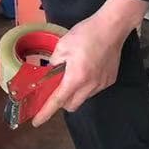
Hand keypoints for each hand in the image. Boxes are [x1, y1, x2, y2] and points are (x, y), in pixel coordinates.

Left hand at [32, 0, 148, 126]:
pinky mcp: (110, 80)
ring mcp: (102, 84)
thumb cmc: (86, 34)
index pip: (57, 101)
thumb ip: (54, 64)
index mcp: (75, 78)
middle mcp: (90, 85)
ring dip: (75, 92)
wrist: (112, 27)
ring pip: (83, 98)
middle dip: (61, 102)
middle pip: (71, 105)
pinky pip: (94, 90)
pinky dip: (86, 86)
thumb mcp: (62, 46)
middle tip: (56, 88)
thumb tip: (50, 75)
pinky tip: (87, 69)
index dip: (45, 113)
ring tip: (74, 73)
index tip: (36, 122)